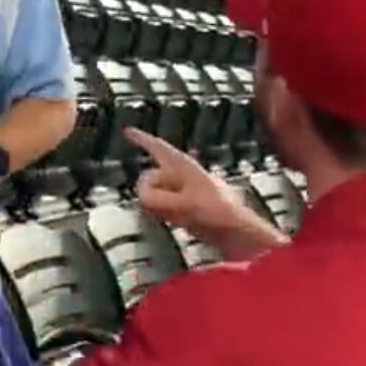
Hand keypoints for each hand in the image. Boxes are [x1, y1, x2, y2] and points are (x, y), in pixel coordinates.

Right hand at [125, 127, 244, 235]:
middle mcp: (183, 175)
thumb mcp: (181, 204)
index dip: (141, 139)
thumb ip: (155, 198)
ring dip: (159, 205)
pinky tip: (178, 222)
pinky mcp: (188, 206)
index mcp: (183, 165)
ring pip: (156, 193)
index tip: (127, 131)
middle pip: (151, 176)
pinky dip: (165, 213)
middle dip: (151, 191)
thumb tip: (141, 196)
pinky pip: (165, 205)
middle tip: (168, 207)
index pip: (157, 146)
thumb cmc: (217, 214)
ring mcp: (185, 190)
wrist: (238, 233)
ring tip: (180, 217)